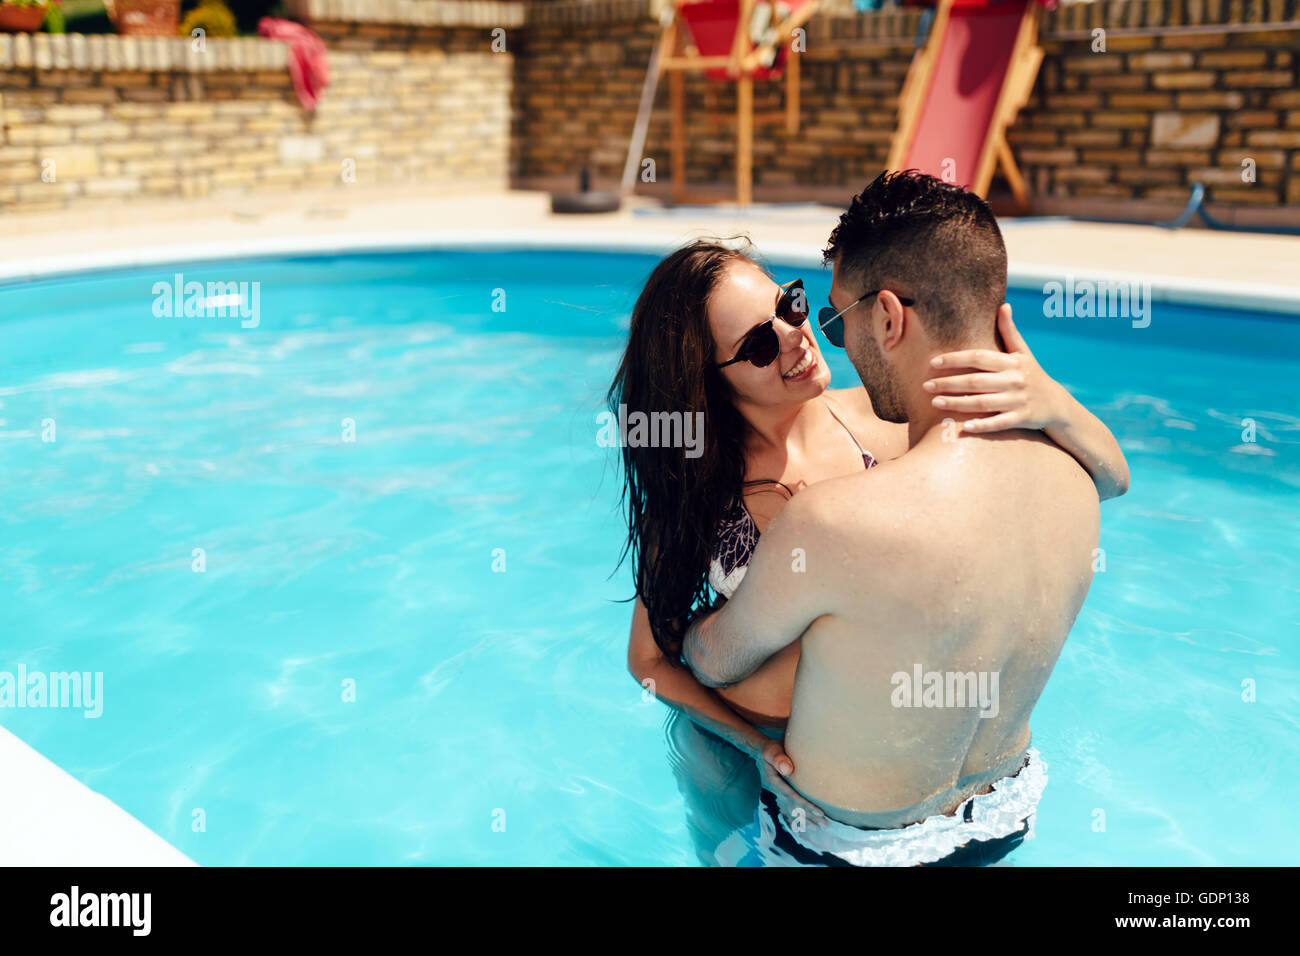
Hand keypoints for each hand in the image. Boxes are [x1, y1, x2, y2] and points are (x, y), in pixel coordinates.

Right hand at [756, 739, 826, 830]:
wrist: (761, 752)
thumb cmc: (770, 749)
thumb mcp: (772, 750)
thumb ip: (778, 758)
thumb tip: (788, 770)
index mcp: (773, 783)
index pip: (792, 797)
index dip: (806, 805)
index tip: (820, 813)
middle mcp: (774, 791)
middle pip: (793, 807)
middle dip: (809, 817)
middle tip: (825, 825)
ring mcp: (776, 794)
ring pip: (791, 810)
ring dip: (804, 819)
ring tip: (818, 828)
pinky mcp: (779, 793)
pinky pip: (788, 808)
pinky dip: (795, 817)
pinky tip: (802, 824)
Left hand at [925, 304, 1067, 433]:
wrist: (1056, 404)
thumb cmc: (1032, 375)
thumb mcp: (1023, 352)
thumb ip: (1010, 331)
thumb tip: (1004, 305)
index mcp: (1011, 362)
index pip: (979, 357)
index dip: (956, 359)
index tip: (933, 361)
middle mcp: (1014, 380)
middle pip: (976, 381)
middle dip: (949, 383)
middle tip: (925, 385)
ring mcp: (1017, 401)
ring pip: (982, 403)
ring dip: (957, 404)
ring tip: (934, 402)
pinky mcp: (1021, 419)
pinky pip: (998, 423)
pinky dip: (982, 426)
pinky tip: (964, 428)